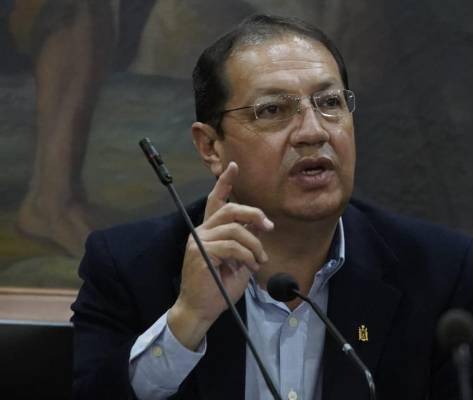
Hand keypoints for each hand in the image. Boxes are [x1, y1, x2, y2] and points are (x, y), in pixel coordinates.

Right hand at [167, 162, 273, 349]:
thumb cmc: (218, 287)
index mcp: (209, 231)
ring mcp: (199, 241)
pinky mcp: (202, 253)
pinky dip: (248, 256)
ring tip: (259, 261)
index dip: (225, 183)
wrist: (201, 310)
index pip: (216, 201)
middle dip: (254, 214)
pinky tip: (250, 267)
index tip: (234, 166)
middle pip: (230, 210)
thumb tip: (258, 225)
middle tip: (268, 227)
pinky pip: (233, 246)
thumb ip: (244, 241)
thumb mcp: (238, 260)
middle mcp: (202, 232)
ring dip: (254, 245)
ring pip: (236, 230)